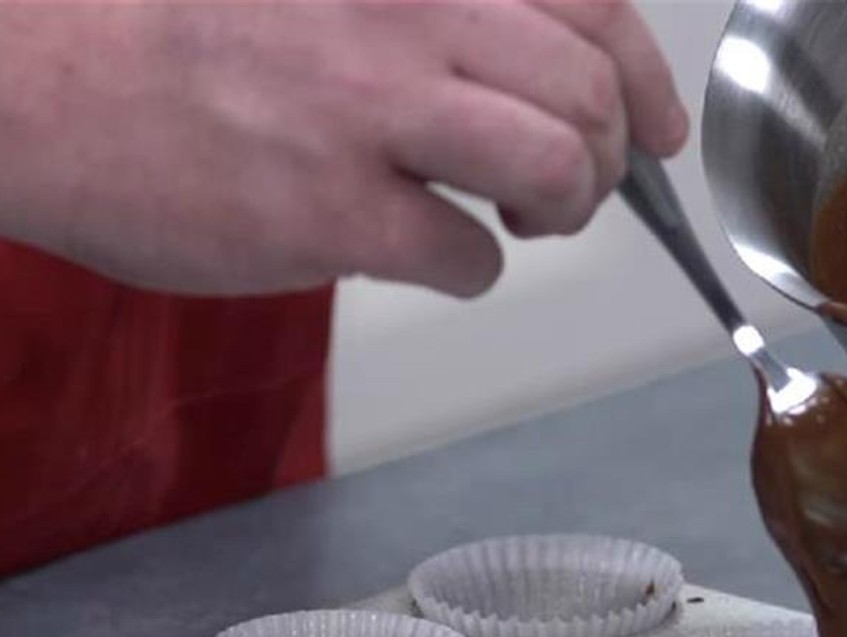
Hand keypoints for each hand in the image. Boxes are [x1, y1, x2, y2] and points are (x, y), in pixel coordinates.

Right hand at [0, 0, 687, 296]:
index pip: (591, 4)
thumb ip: (432, 12)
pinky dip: (471, 271)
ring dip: (563, 214)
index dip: (646, 80)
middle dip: (610, 162)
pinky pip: (471, 260)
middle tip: (571, 189)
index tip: (657, 128)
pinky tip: (426, 254)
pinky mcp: (333, 208)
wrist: (35, 77)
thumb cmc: (173, 32)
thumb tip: (535, 67)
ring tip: (519, 221)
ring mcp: (370, 110)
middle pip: (591, 96)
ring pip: (558, 166)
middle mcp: (406, 13)